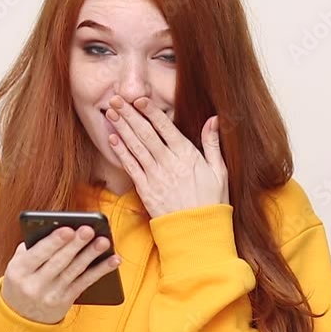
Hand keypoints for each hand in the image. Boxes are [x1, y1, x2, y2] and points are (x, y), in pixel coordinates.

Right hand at [1, 225, 121, 323]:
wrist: (21, 318)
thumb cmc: (22, 281)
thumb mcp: (16, 266)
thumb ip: (30, 248)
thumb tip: (57, 228)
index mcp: (18, 271)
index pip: (37, 254)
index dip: (54, 242)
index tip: (68, 229)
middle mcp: (34, 285)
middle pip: (58, 262)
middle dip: (75, 245)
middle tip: (89, 230)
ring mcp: (51, 295)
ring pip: (74, 271)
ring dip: (91, 255)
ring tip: (103, 241)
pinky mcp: (66, 301)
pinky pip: (85, 283)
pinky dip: (101, 271)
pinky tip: (112, 260)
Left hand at [105, 95, 228, 217]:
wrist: (198, 232)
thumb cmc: (212, 201)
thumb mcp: (219, 171)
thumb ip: (212, 144)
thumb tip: (214, 119)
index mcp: (187, 155)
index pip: (166, 128)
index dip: (151, 112)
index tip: (139, 99)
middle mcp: (169, 163)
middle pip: (146, 134)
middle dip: (130, 114)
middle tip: (117, 99)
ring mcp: (155, 177)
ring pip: (135, 147)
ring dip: (122, 128)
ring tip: (111, 112)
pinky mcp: (145, 190)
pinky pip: (130, 167)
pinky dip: (121, 151)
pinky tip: (112, 138)